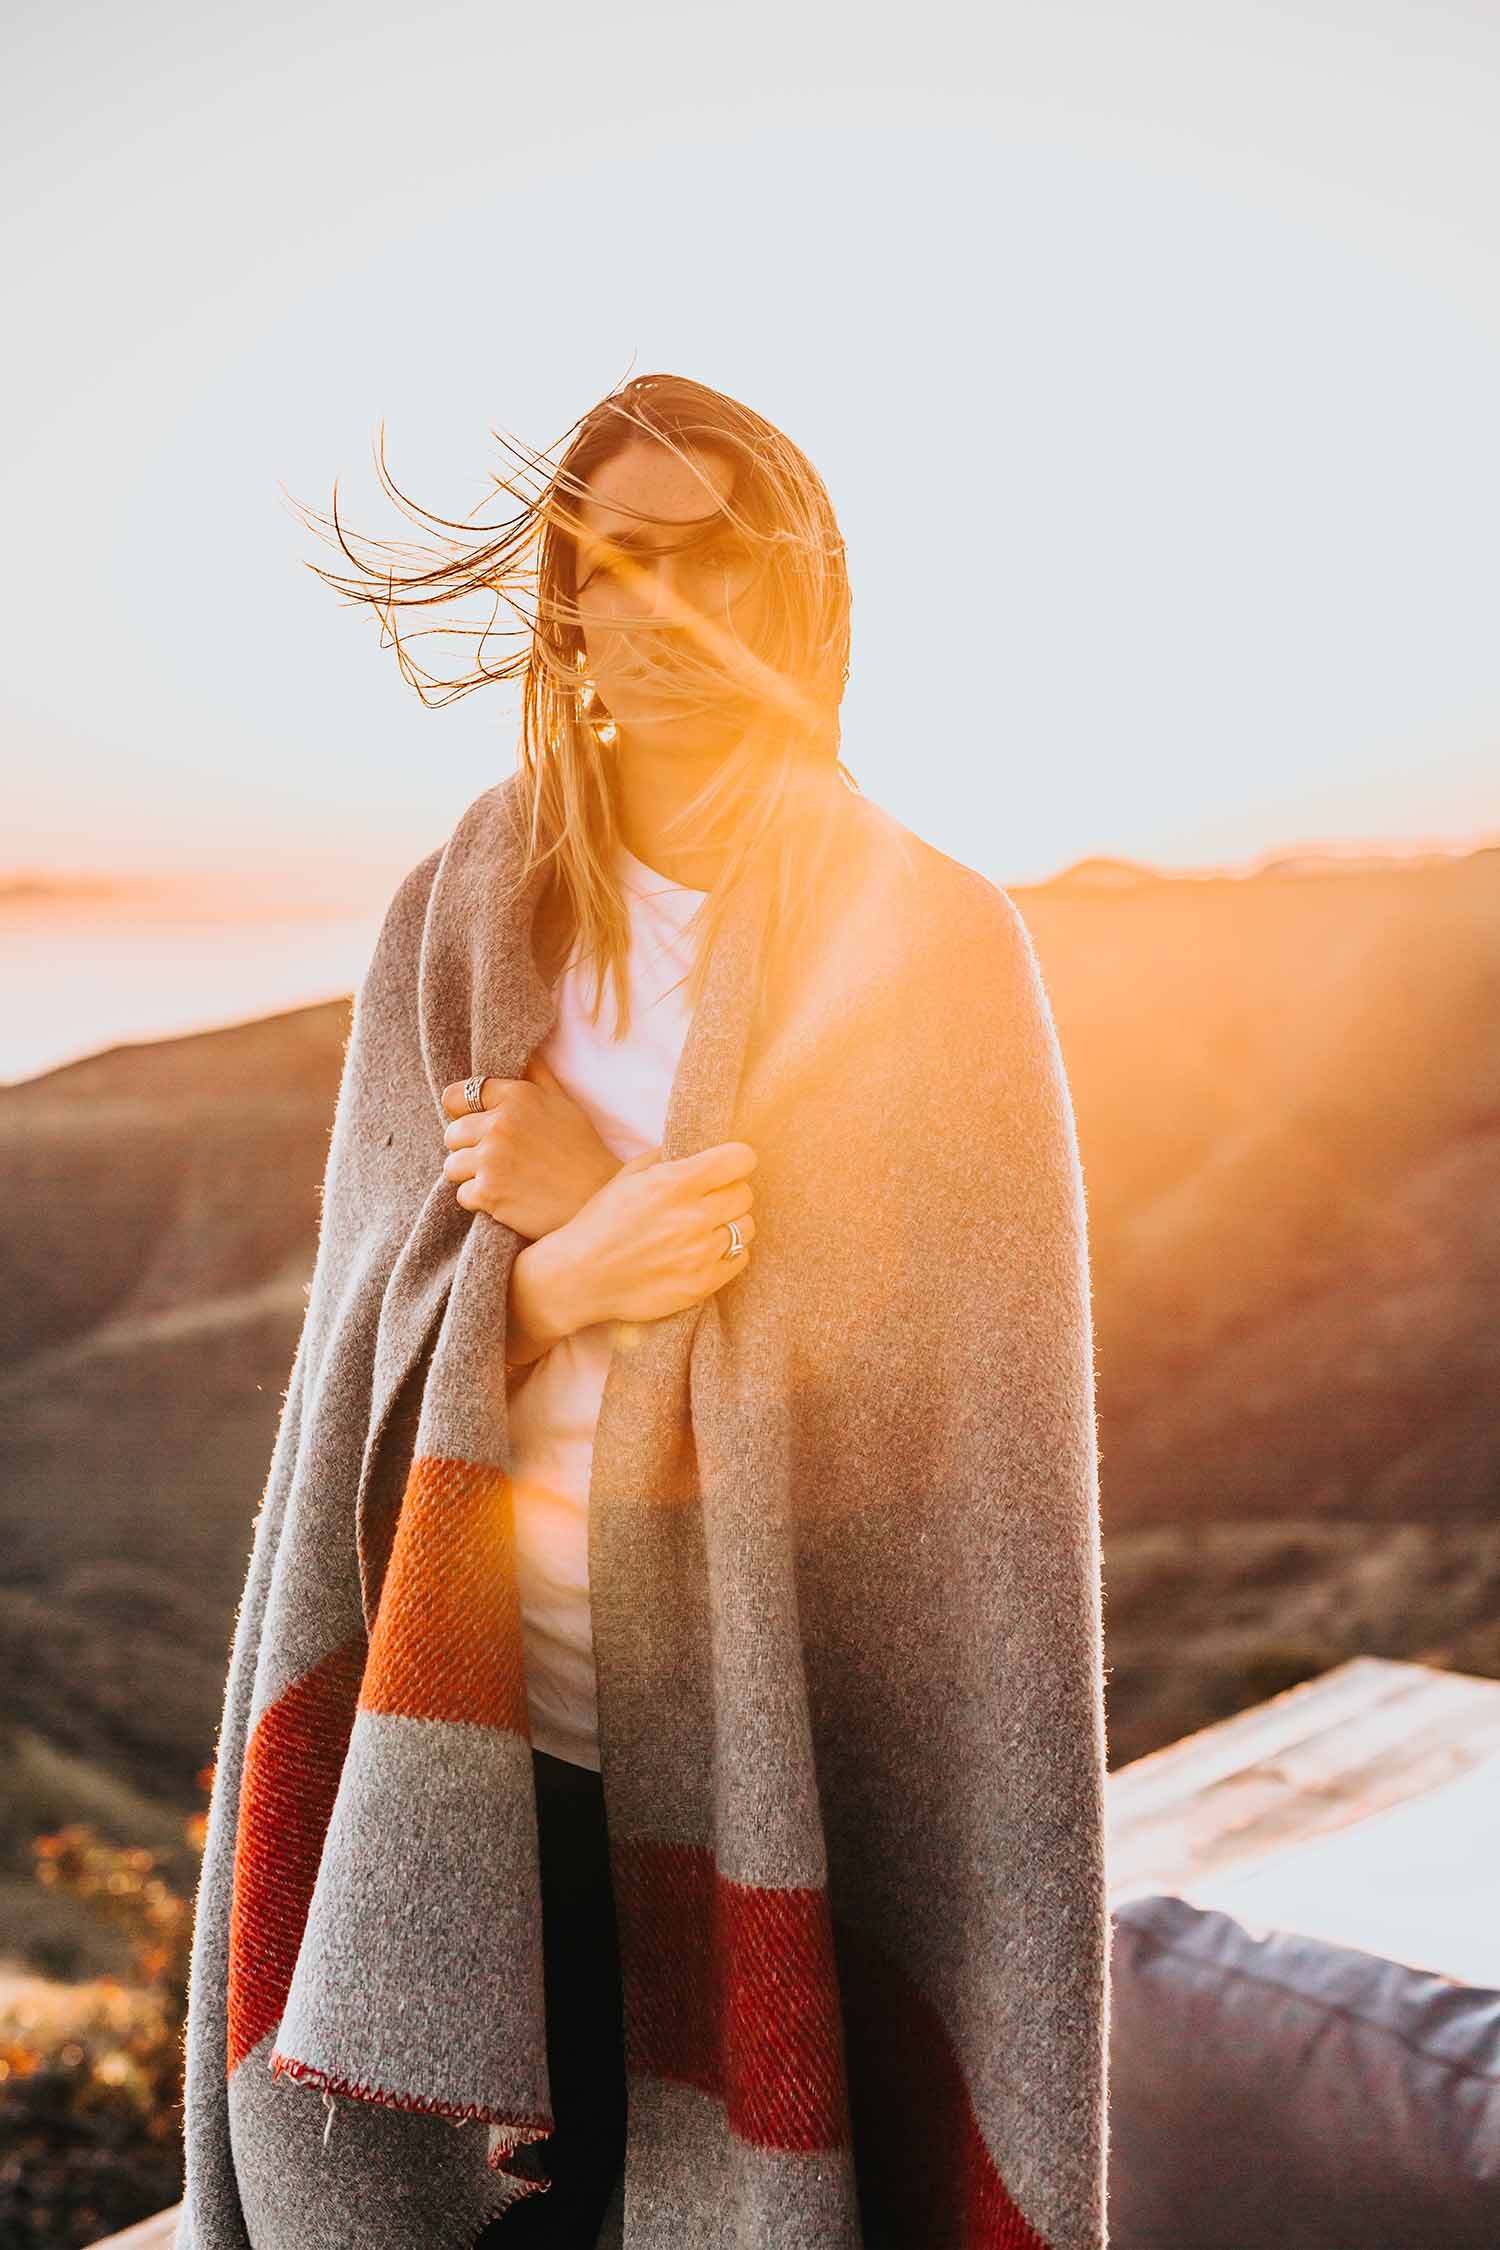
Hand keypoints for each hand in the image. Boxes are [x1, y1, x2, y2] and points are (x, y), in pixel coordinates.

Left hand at [440, 1053, 621, 1238]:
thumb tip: (527, 1049)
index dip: (462, 1112)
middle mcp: (500, 1124)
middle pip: (452, 1134)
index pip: (456, 1096)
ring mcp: (491, 1159)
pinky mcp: (488, 1193)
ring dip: (472, 1175)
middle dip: (468, 1147)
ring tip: (502, 1179)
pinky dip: (480, 1200)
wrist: (597, 1199)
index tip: (476, 1126)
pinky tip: (506, 1198)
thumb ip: (538, 1075)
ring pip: (452, 1166)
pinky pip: (462, 1195)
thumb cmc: (582, 1150)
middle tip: (497, 1159)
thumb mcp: (564, 1104)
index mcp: (516, 1097)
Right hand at [534, 1140, 758, 1332]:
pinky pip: (740, 1258)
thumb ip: (665, 1158)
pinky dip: (728, 1252)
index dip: (736, 1160)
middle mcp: (692, 1218)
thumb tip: (697, 1149)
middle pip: (745, 1193)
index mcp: (673, 1184)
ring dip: (730, 1223)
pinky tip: (704, 1251)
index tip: (728, 1166)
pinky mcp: (702, 1284)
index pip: (739, 1160)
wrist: (579, 1278)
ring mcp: (699, 1254)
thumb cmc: (601, 1223)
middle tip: (710, 1199)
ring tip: (706, 1228)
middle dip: (730, 1192)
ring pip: (746, 1227)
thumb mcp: (627, 1177)